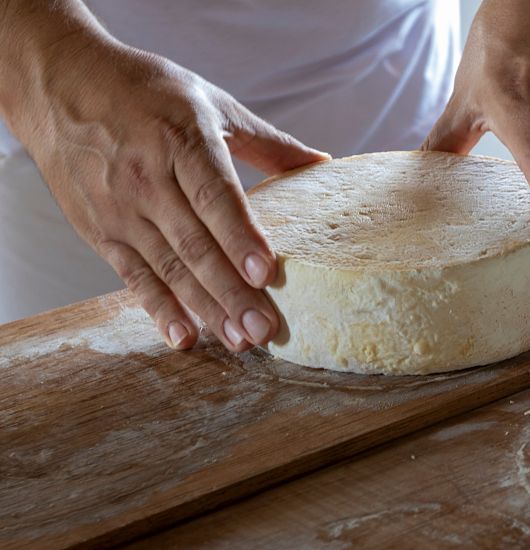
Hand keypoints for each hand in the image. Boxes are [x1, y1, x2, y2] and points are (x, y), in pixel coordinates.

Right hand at [0, 22, 327, 350]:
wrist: (60, 83)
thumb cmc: (146, 92)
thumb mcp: (211, 103)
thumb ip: (268, 142)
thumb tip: (323, 164)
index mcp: (181, 140)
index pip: (216, 197)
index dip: (240, 237)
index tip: (267, 273)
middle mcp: (147, 176)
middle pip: (195, 244)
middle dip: (232, 292)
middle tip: (265, 329)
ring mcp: (119, 207)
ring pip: (168, 267)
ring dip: (205, 309)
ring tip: (239, 340)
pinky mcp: (99, 229)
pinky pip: (133, 276)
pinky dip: (159, 308)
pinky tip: (184, 336)